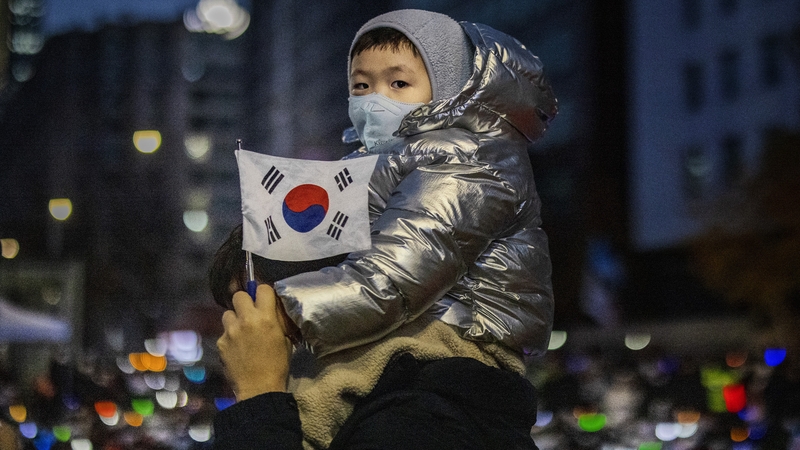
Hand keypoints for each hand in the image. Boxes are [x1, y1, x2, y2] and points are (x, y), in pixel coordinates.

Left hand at [217, 284, 292, 400]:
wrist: (259, 389)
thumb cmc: (277, 365)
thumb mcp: (285, 340)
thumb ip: (276, 321)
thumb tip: (271, 311)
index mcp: (266, 317)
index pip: (262, 288)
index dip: (263, 292)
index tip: (264, 299)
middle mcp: (246, 320)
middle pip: (238, 295)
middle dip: (244, 301)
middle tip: (249, 313)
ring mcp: (230, 331)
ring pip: (227, 313)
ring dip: (234, 319)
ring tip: (241, 332)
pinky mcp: (220, 343)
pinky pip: (224, 332)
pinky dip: (229, 337)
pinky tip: (236, 349)